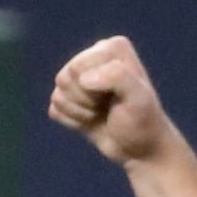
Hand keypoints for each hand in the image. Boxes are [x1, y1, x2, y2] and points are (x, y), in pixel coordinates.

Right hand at [48, 36, 173, 164]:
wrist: (140, 149)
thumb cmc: (142, 122)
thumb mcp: (139, 98)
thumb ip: (117, 77)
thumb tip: (84, 79)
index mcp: (112, 48)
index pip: (77, 66)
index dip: (92, 88)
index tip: (116, 97)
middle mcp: (95, 56)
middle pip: (64, 78)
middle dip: (83, 100)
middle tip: (106, 107)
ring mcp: (80, 78)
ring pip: (58, 95)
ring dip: (78, 112)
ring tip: (100, 114)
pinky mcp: (71, 98)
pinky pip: (54, 109)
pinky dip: (71, 121)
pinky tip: (90, 121)